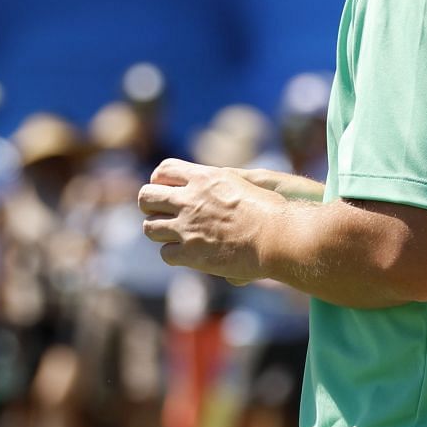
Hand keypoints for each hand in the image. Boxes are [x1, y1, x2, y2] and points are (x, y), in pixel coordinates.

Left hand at [137, 158, 282, 280]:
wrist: (280, 238)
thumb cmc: (273, 211)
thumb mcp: (249, 182)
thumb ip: (229, 182)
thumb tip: (224, 178)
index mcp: (204, 178)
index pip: (164, 170)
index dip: (160, 181)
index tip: (167, 189)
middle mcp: (189, 199)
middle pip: (146, 197)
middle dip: (150, 206)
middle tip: (161, 214)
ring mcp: (187, 227)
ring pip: (150, 228)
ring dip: (159, 232)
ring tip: (173, 236)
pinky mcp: (191, 253)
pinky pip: (166, 254)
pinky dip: (174, 255)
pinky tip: (188, 255)